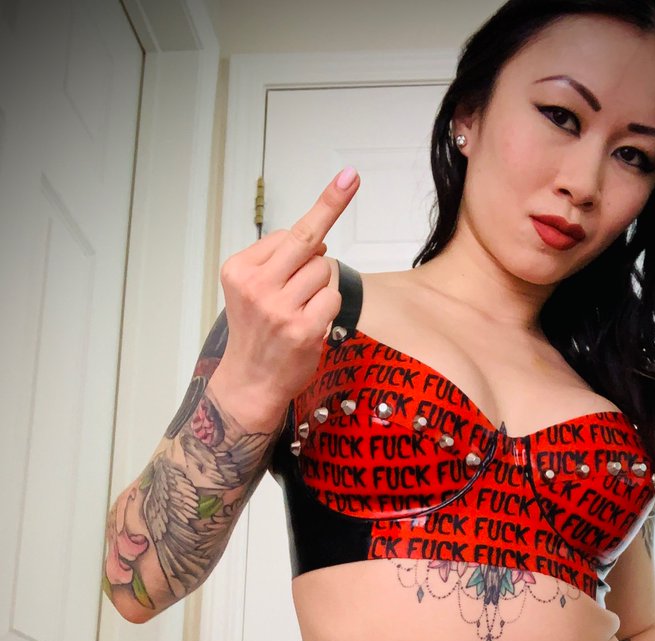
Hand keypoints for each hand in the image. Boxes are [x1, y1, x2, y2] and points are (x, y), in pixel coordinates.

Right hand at [215, 165, 360, 414]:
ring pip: (323, 271)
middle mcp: (256, 285)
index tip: (347, 178)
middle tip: (350, 180)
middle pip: (307, 240)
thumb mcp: (251, 289)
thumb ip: (279, 262)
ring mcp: (279, 308)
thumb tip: (318, 240)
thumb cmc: (257, 333)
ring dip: (321, 286)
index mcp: (239, 270)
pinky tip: (311, 323)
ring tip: (300, 309)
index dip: (311, 230)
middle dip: (331, 207)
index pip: (286, 235)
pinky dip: (329, 307)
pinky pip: (332, 297)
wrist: (250, 383)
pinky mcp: (302, 329)